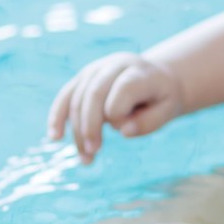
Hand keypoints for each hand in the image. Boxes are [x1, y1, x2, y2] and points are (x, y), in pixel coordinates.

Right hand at [46, 52, 184, 164]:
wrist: (158, 77)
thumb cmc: (162, 98)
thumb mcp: (168, 110)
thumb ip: (148, 122)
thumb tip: (122, 130)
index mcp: (139, 71)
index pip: (122, 89)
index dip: (119, 113)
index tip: (125, 130)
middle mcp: (114, 65)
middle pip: (94, 93)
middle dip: (90, 125)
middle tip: (94, 152)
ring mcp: (96, 69)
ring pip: (77, 98)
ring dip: (77, 130)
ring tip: (86, 158)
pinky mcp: (84, 77)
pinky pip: (66, 96)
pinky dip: (58, 116)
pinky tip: (55, 137)